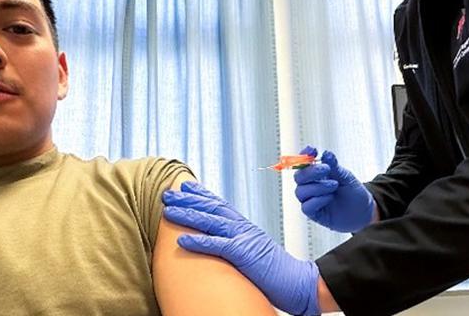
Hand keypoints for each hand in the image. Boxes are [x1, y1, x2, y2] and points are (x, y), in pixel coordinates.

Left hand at [163, 181, 320, 315]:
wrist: (300, 282)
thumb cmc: (278, 272)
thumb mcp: (255, 252)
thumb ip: (240, 244)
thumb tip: (225, 245)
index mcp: (246, 227)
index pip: (220, 205)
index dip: (202, 194)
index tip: (185, 187)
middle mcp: (243, 228)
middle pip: (212, 208)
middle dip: (188, 200)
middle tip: (167, 193)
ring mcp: (244, 239)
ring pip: (210, 221)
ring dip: (187, 214)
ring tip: (168, 209)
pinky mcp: (244, 254)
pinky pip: (217, 245)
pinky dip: (198, 241)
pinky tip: (181, 239)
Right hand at [294, 146, 374, 232]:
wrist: (363, 211)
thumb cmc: (353, 192)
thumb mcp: (346, 176)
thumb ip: (334, 166)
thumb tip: (326, 154)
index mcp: (316, 173)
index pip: (303, 162)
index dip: (304, 155)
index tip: (313, 151)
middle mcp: (311, 185)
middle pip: (298, 176)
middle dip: (311, 171)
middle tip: (326, 169)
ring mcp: (311, 199)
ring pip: (301, 191)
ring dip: (317, 186)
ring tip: (334, 185)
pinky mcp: (314, 213)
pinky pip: (306, 207)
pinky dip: (317, 200)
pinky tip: (329, 197)